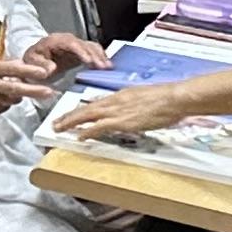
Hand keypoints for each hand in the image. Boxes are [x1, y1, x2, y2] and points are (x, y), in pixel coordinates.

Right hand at [0, 46, 56, 118]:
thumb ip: (0, 60)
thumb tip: (18, 62)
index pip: (11, 69)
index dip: (28, 71)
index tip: (44, 72)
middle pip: (15, 89)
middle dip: (34, 91)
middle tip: (49, 92)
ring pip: (12, 99)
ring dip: (20, 95)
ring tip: (19, 90)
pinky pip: (4, 107)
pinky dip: (7, 102)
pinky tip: (2, 96)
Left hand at [22, 31, 108, 75]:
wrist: (37, 58)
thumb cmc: (34, 59)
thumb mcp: (31, 61)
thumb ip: (40, 64)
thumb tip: (51, 68)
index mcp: (55, 40)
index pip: (70, 43)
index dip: (80, 51)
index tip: (88, 60)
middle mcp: (68, 40)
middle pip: (84, 45)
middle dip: (94, 55)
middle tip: (102, 66)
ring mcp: (76, 44)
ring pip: (91, 47)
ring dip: (100, 56)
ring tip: (107, 67)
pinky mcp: (81, 50)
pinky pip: (94, 51)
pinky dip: (101, 57)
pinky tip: (107, 65)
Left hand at [52, 72, 231, 139]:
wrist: (175, 97)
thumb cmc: (166, 99)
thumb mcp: (145, 99)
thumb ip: (134, 106)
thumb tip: (130, 113)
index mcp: (121, 95)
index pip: (96, 103)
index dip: (82, 110)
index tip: (72, 115)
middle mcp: (116, 101)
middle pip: (87, 108)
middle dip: (69, 116)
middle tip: (56, 123)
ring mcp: (118, 110)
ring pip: (88, 115)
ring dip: (72, 122)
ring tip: (59, 128)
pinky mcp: (123, 121)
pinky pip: (100, 127)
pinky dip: (88, 131)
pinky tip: (79, 136)